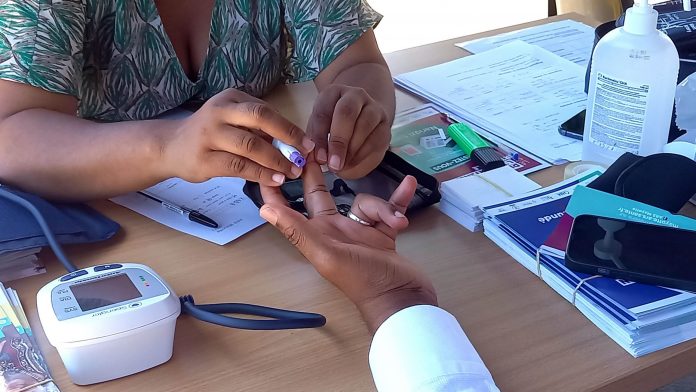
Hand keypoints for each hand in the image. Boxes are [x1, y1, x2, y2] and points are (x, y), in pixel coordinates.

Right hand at [161, 89, 314, 185]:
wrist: (170, 147)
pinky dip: (260, 174)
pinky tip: (274, 180)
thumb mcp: (233, 122)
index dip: (290, 128)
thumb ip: (258, 129)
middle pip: (260, 118)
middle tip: (304, 155)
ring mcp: (209, 134)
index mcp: (231, 99)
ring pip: (250, 145)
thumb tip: (295, 144)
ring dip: (276, 160)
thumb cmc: (210, 134)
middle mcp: (219, 112)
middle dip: (287, 137)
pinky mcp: (204, 159)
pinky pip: (239, 167)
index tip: (308, 143)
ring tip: (292, 172)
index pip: (267, 110)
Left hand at [259, 158, 435, 332]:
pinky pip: (389, 209)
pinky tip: (409, 184)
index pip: (289, 209)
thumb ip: (299, 231)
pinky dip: (398, 199)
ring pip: (364, 202)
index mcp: (316, 236)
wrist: (403, 300)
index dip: (277, 189)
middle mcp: (334, 231)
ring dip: (381, 207)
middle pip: (320, 194)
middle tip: (316, 149)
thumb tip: (264, 209)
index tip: (271, 163)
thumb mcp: (328, 255)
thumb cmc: (364, 280)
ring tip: (395, 224)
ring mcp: (359, 232)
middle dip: (317, 174)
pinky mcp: (383, 233)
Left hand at [306, 85, 390, 178]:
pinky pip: (377, 143)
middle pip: (347, 114)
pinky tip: (353, 167)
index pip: (323, 112)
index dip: (320, 137)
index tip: (319, 158)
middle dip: (339, 143)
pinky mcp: (386, 126)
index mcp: (333, 93)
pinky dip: (364, 159)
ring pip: (365, 128)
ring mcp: (374, 109)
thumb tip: (317, 159)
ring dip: (352, 153)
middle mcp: (355, 95)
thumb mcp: (319, 126)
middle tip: (333, 165)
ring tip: (342, 168)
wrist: (361, 116)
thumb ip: (315, 140)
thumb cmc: (332, 123)